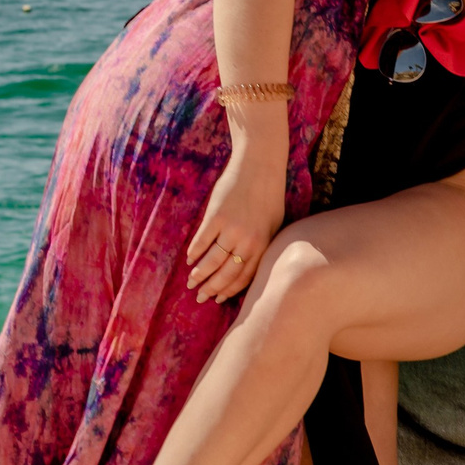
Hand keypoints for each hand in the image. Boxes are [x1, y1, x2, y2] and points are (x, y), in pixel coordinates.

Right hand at [186, 131, 286, 303]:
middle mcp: (248, 242)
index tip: (218, 298)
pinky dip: (194, 253)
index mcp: (263, 245)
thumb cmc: (269, 195)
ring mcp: (231, 229)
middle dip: (211, 289)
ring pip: (211, 261)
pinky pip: (202, 241)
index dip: (229, 290)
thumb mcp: (274, 224)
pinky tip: (190, 259)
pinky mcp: (216, 216)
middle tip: (199, 297)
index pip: (244, 277)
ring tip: (191, 282)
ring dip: (199, 274)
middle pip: (226, 274)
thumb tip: (248, 268)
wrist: (260, 165)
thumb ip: (263, 246)